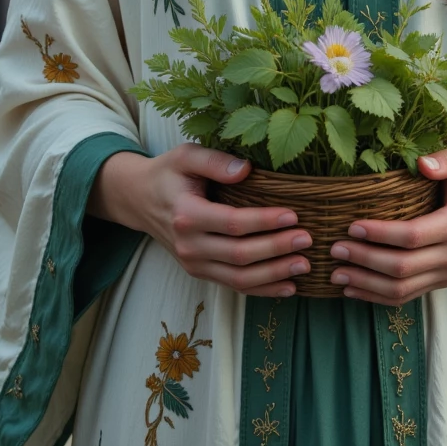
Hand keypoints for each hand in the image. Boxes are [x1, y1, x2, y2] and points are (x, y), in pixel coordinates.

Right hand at [87, 144, 312, 297]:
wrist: (139, 199)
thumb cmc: (168, 173)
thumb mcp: (185, 156)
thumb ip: (214, 161)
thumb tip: (246, 169)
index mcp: (186, 214)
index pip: (231, 223)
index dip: (263, 221)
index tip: (293, 215)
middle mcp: (188, 245)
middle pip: (239, 255)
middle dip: (276, 250)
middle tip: (307, 240)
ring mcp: (193, 263)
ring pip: (238, 278)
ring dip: (274, 275)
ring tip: (304, 265)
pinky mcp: (200, 272)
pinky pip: (234, 286)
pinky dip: (262, 290)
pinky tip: (288, 286)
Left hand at [327, 147, 446, 304]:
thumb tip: (420, 164)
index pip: (413, 236)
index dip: (380, 234)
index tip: (352, 227)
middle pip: (403, 267)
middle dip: (365, 260)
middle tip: (335, 249)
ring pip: (402, 289)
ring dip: (366, 285)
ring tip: (336, 274)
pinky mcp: (442, 282)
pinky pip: (407, 297)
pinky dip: (377, 297)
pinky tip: (353, 290)